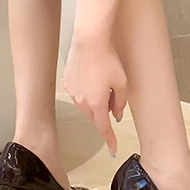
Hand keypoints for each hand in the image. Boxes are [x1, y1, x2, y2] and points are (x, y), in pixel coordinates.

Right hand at [62, 32, 127, 156]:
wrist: (89, 40)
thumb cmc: (107, 58)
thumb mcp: (122, 82)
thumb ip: (120, 102)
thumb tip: (116, 114)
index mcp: (97, 104)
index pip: (104, 129)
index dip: (109, 140)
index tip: (112, 150)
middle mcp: (82, 101)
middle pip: (95, 116)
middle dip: (104, 111)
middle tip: (113, 96)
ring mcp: (72, 92)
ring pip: (86, 105)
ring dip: (94, 101)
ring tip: (102, 81)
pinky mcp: (68, 81)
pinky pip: (78, 93)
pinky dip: (85, 91)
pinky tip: (91, 76)